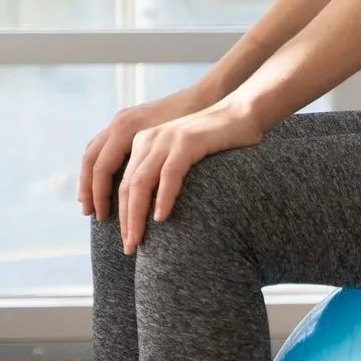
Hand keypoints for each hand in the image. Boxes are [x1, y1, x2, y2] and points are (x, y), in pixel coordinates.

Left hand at [115, 98, 264, 253]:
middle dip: (124, 221)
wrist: (243, 112)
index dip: (116, 212)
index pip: (118, 181)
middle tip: (129, 247)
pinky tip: (162, 218)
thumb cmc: (217, 140)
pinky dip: (163, 198)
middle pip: (125, 186)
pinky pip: (169, 175)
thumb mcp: (181, 153)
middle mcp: (148, 139)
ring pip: (139, 183)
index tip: (123, 237)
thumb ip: (163, 170)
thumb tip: (153, 207)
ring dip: (136, 216)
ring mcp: (167, 139)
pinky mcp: (187, 141)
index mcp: (142, 142)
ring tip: (138, 240)